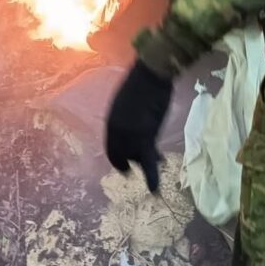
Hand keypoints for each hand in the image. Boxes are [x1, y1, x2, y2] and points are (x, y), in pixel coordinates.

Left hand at [105, 60, 172, 192]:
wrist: (151, 75)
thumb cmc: (141, 82)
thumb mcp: (127, 101)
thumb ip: (126, 116)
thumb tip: (133, 124)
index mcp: (110, 121)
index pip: (111, 144)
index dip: (117, 155)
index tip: (123, 161)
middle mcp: (116, 131)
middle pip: (120, 153)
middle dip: (125, 163)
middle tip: (129, 171)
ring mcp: (130, 135)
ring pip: (135, 158)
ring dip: (141, 165)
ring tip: (148, 179)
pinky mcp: (145, 138)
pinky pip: (148, 162)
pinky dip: (151, 177)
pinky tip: (154, 190)